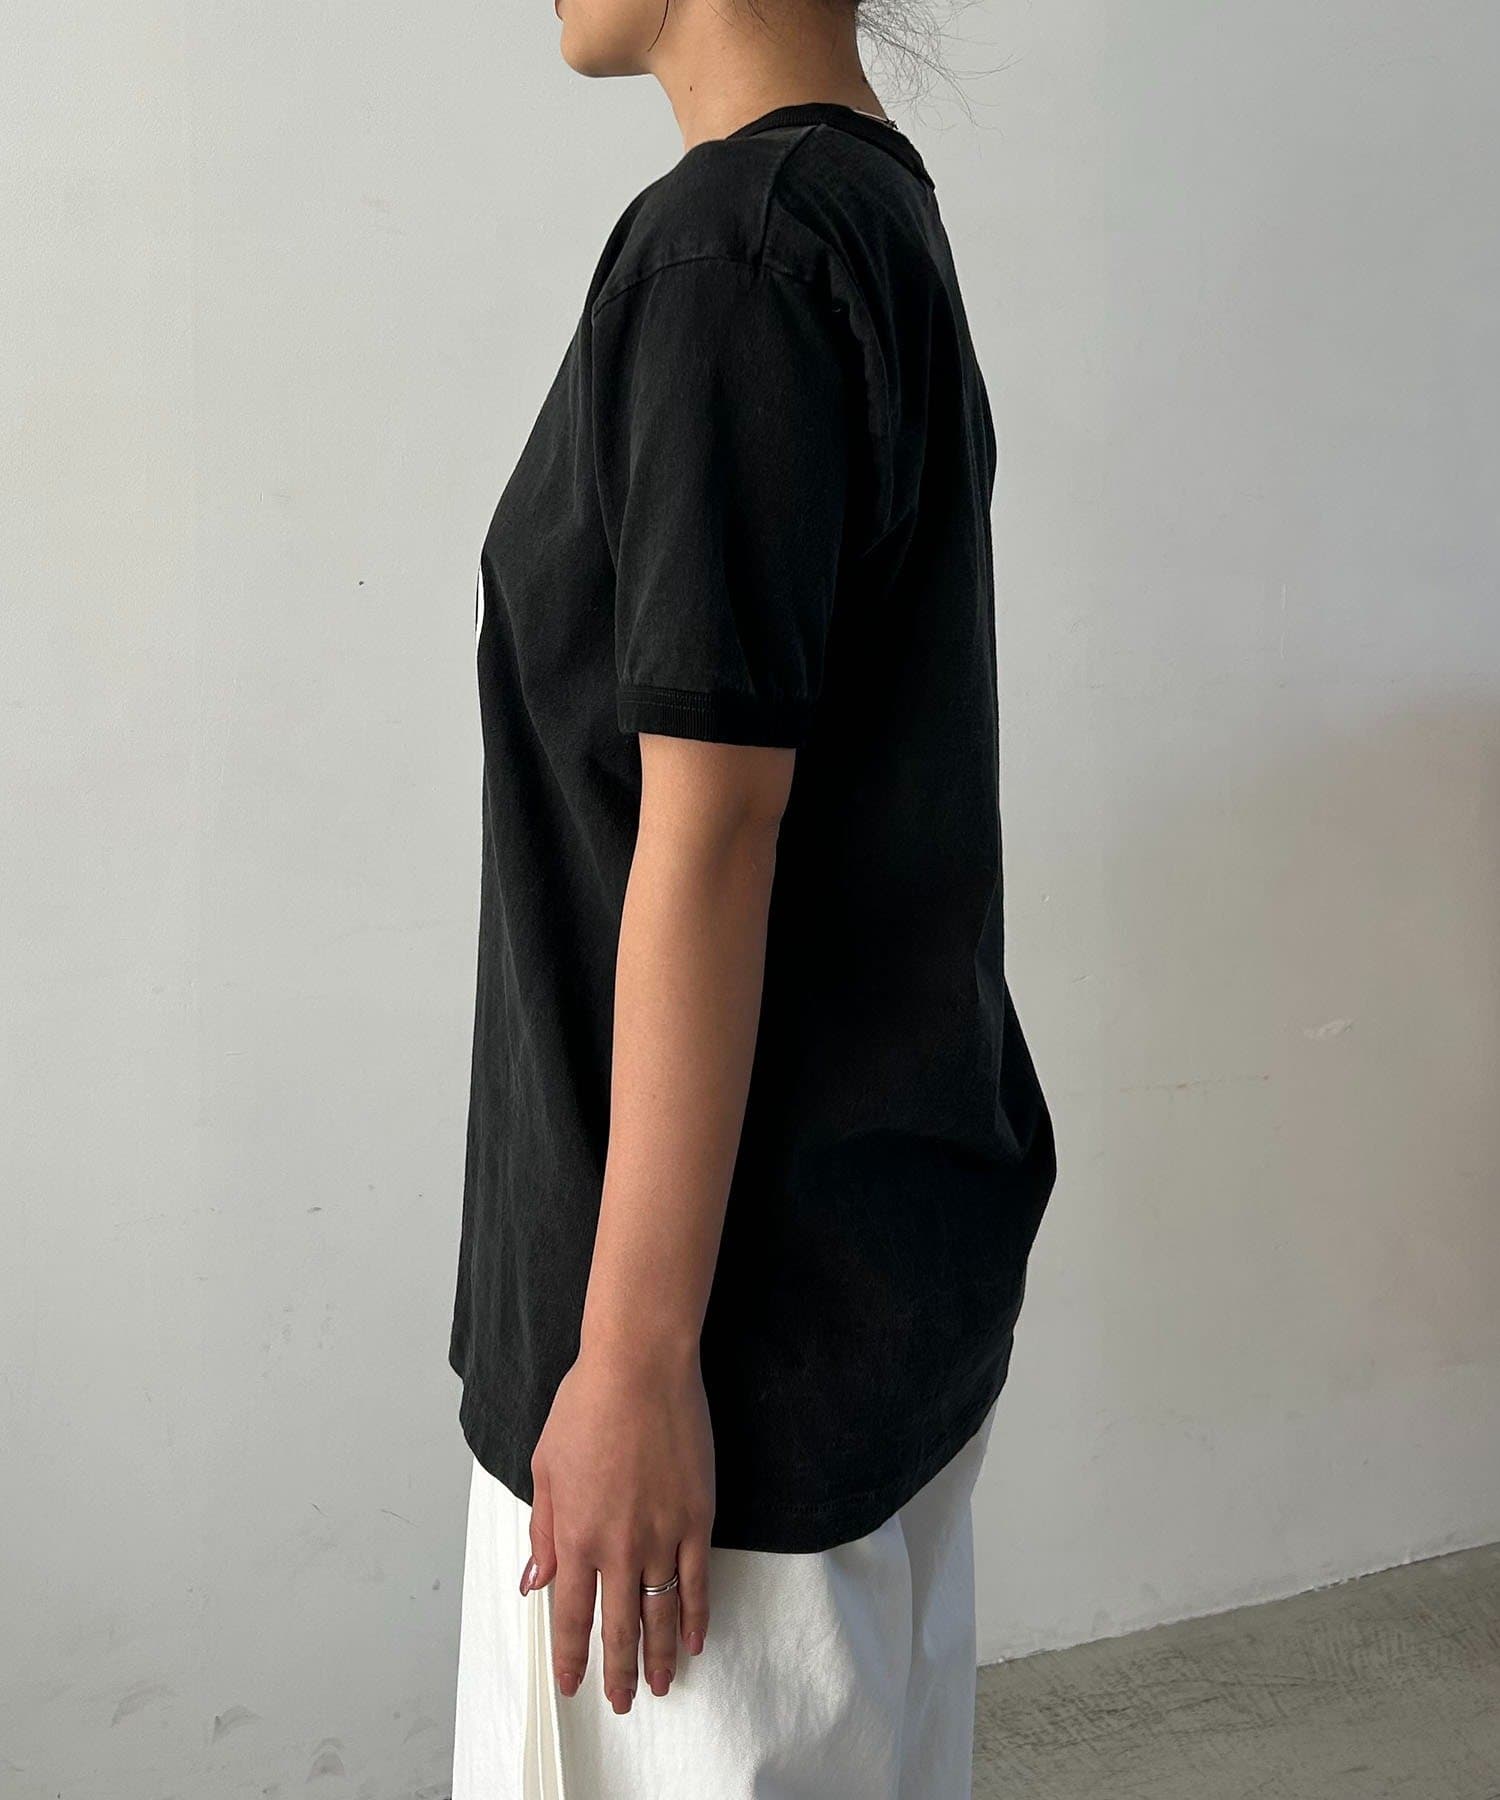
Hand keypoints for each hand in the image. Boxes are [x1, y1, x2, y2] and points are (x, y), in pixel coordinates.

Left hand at [522, 1342, 714, 1711]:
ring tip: (660, 1686)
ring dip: (660, 1656)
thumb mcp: (545, 1466)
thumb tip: (535, 1582)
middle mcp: (617, 1546)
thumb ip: (542, 1530)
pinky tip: (695, 1640)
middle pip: (619, 1627)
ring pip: (661, 1614)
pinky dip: (696, 1616)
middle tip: (624, 1701)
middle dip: (619, 1671)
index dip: (572, 1657)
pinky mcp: (697, 1517)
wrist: (639, 1367)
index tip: (574, 1685)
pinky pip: (697, 1581)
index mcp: (574, 1535)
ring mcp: (661, 1534)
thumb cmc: (585, 1406)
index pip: (570, 1615)